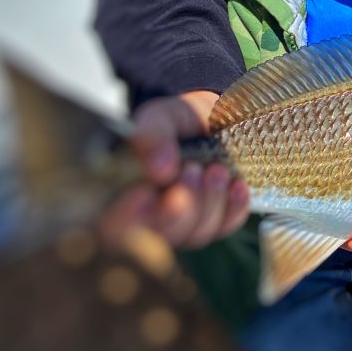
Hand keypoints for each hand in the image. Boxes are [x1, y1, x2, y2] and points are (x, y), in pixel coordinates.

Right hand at [99, 90, 250, 249]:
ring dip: (210, 202)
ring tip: (217, 169)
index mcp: (124, 193)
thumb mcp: (160, 117)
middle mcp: (152, 217)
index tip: (145, 193)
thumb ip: (152, 136)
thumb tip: (159, 169)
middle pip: (162, 233)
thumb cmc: (178, 120)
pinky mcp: (217, 221)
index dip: (127, 216)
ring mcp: (186, 223)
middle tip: (192, 169)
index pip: (114, 223)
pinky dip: (234, 207)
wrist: (214, 116)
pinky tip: (237, 185)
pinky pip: (226, 226)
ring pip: (196, 234)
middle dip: (182, 205)